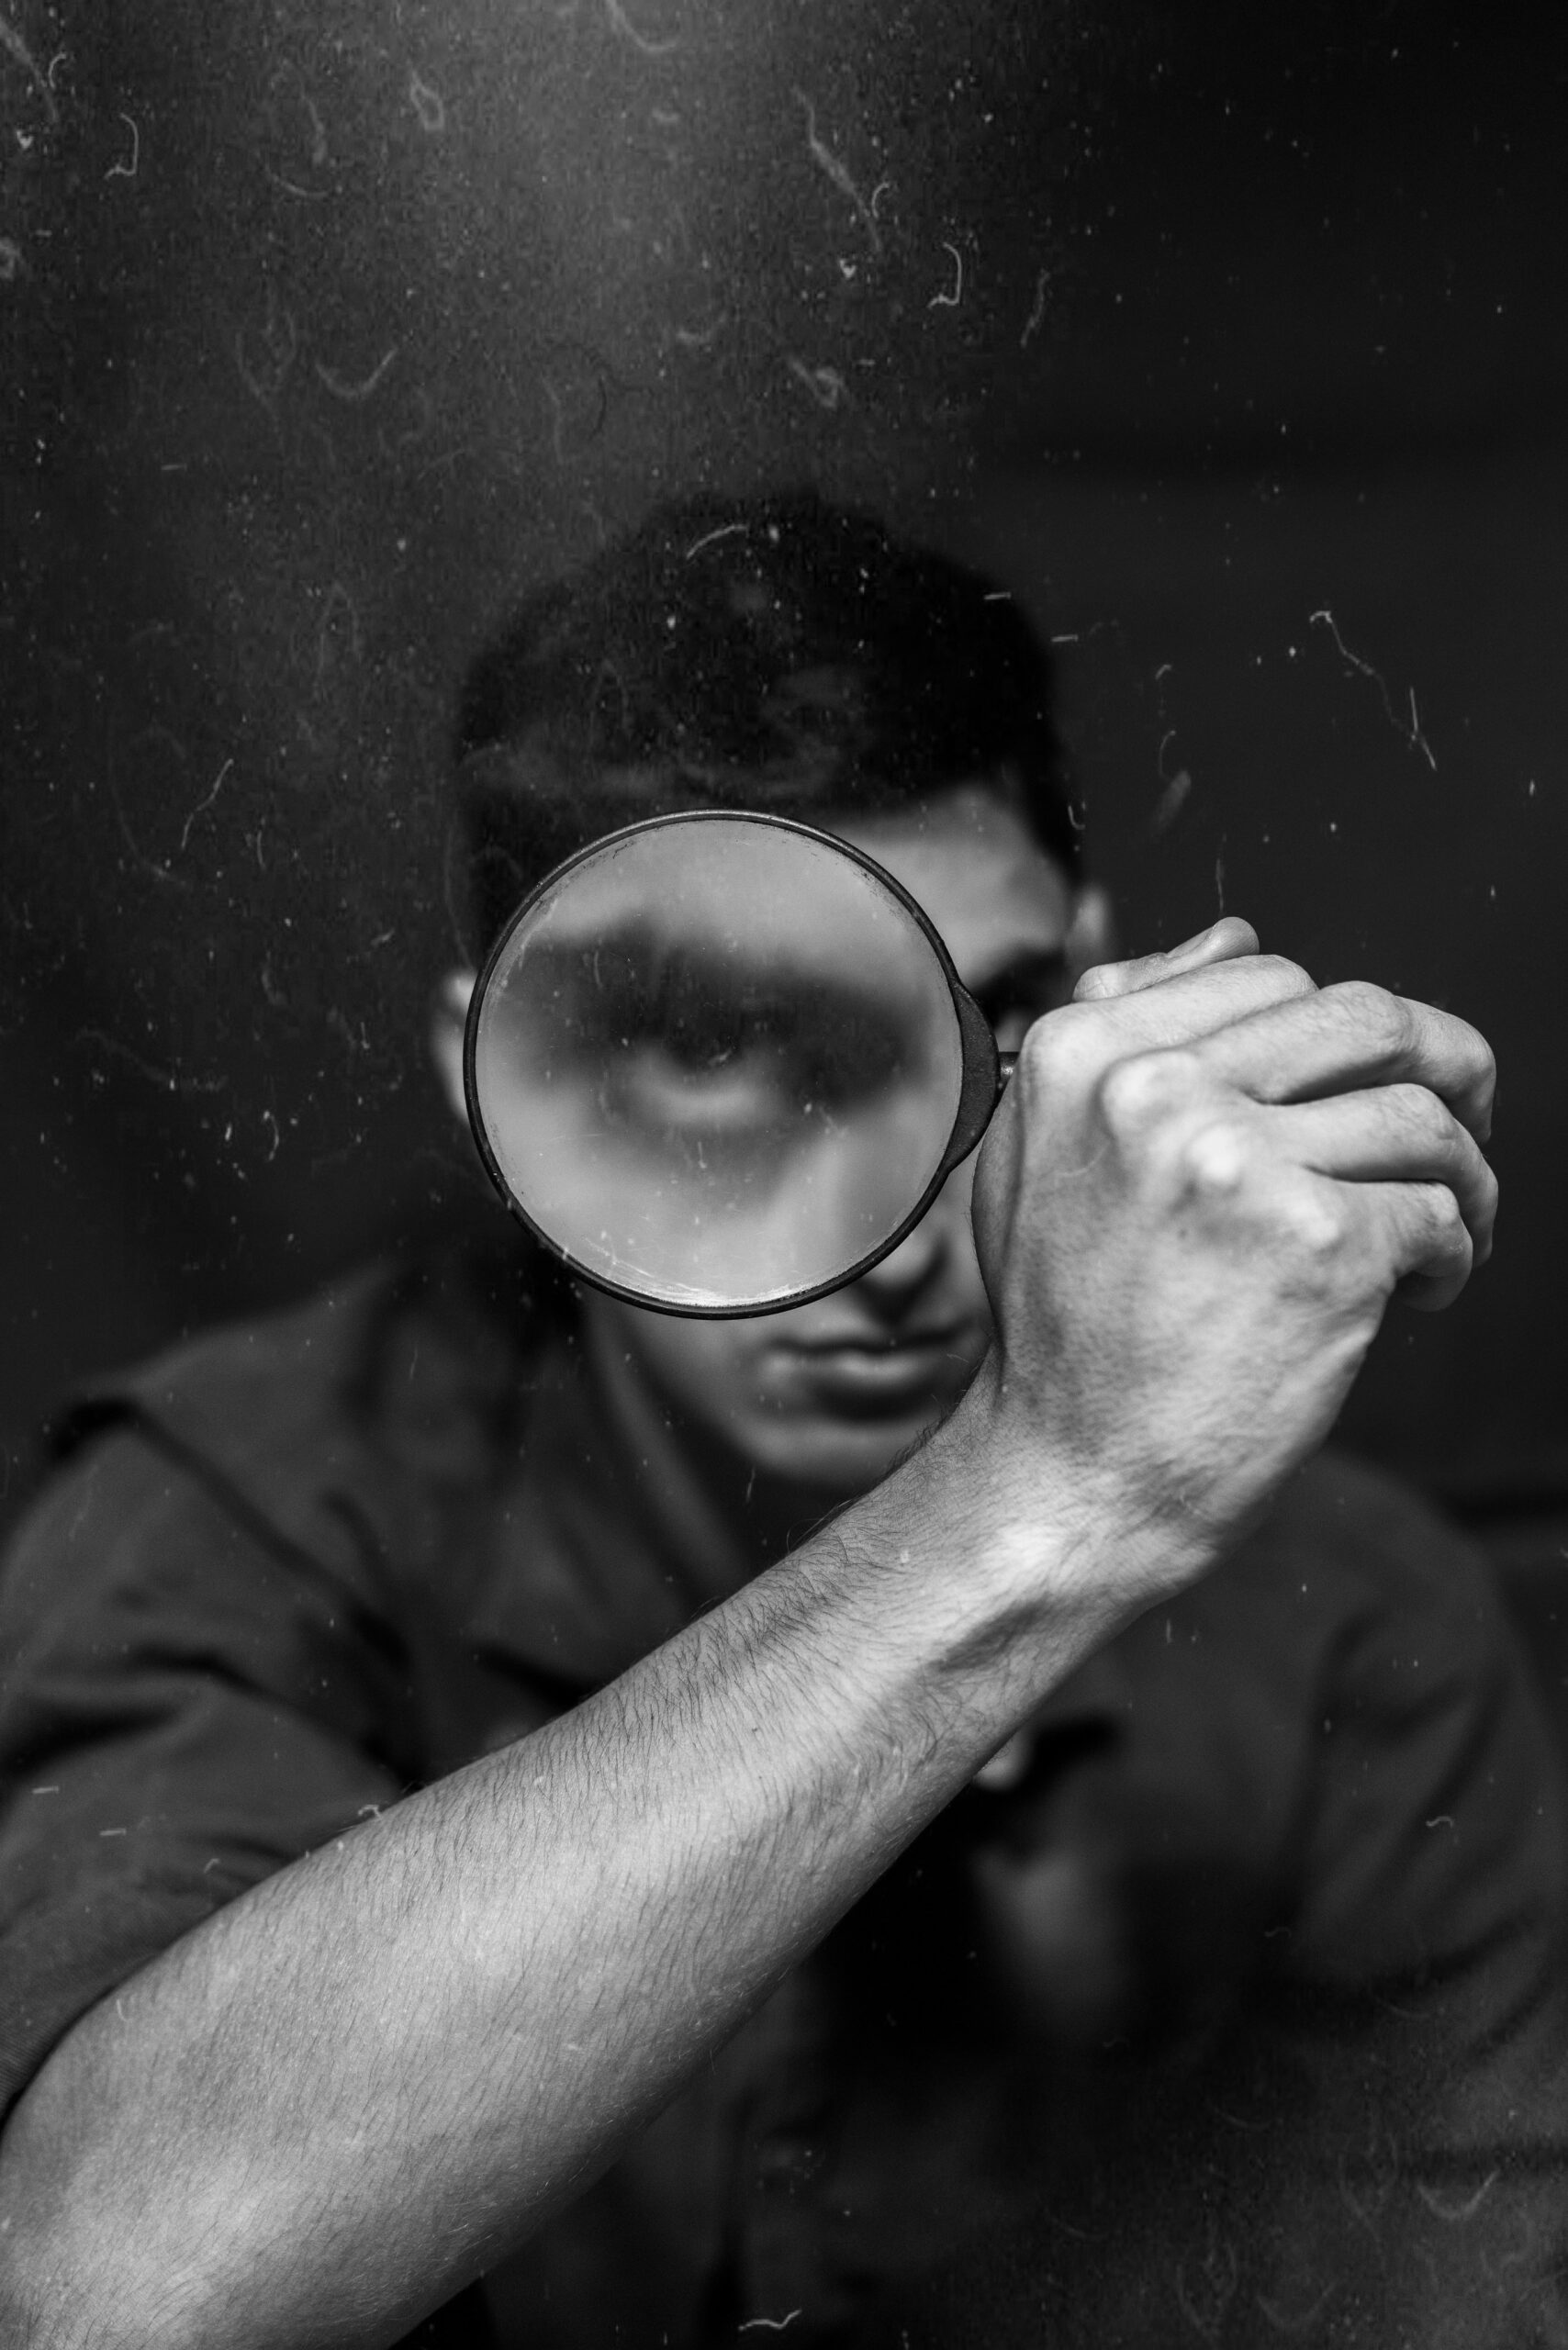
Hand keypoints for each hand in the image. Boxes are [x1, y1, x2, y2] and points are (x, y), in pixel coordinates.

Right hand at [964, 918, 1494, 1578]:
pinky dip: (1456, 1253)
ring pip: (1423, 1116)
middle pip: (1364, 1018)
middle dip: (1445, 1066)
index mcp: (1083, 1054)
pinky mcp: (1319, 1247)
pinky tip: (1419, 1295)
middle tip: (1462, 1131)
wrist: (1071, 1479)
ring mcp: (1237, 1164)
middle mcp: (1153, 1092)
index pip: (1264, 974)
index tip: (1355, 1093)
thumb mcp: (1045, 1153)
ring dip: (1464, 1175)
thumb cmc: (1067, 1327)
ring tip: (1448, 1232)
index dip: (1336, 1031)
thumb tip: (1234, 935)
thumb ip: (1129, 1033)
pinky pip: (1441, 1211)